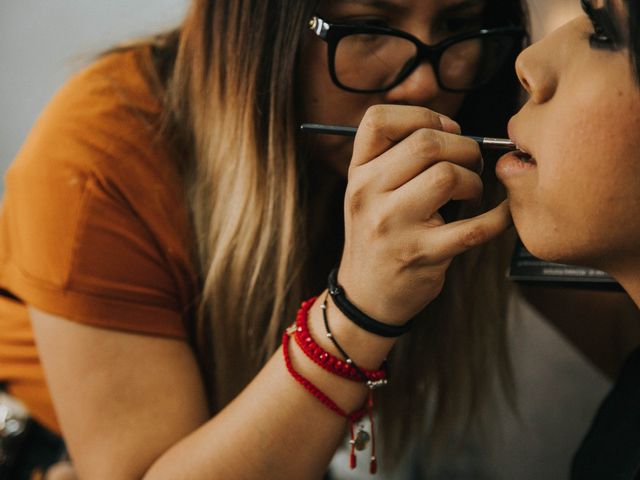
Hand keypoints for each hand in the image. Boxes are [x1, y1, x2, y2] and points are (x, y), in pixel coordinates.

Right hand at [338, 104, 511, 324]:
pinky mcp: (421, 255)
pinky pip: (474, 226)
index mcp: (357, 173)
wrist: (365, 295)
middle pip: (426, 143)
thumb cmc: (377, 236)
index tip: (447, 131)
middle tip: (472, 164)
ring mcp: (392, 226)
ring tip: (471, 194)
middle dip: (463, 147)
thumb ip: (395, 158)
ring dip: (473, 181)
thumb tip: (454, 129)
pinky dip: (499, 217)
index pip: (378, 120)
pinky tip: (503, 213)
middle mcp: (368, 194)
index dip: (422, 115)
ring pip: (448, 176)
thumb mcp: (368, 193)